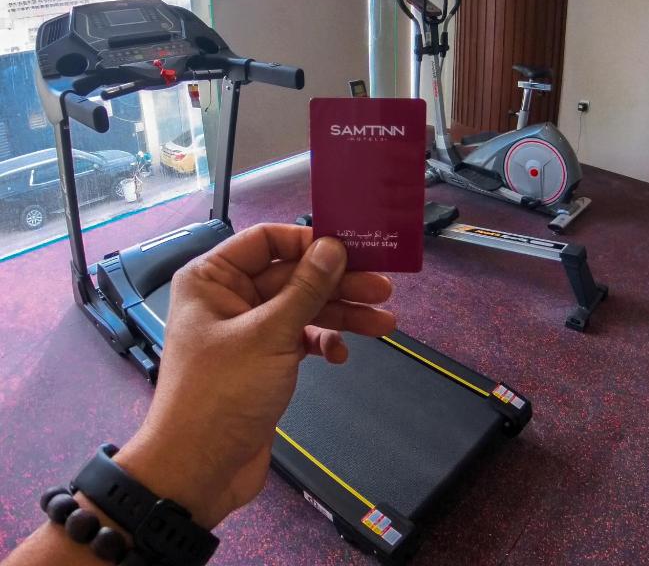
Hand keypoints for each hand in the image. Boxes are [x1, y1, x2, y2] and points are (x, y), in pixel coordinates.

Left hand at [114, 224, 394, 527]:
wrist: (200, 472)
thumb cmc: (221, 394)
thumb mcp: (269, 335)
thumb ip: (306, 288)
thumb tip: (334, 246)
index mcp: (213, 278)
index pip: (267, 241)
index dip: (309, 242)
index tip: (351, 248)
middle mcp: (230, 297)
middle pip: (293, 276)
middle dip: (338, 284)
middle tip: (382, 289)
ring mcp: (249, 329)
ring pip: (303, 307)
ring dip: (341, 315)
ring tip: (384, 323)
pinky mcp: (265, 358)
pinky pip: (300, 337)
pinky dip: (323, 342)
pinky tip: (340, 355)